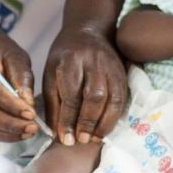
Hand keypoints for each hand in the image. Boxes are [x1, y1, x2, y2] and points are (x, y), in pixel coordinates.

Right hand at [0, 33, 38, 141]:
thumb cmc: (2, 52)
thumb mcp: (16, 55)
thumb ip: (21, 77)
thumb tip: (28, 104)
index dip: (12, 105)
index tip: (31, 114)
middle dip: (11, 123)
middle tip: (32, 128)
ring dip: (6, 132)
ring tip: (28, 132)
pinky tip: (17, 134)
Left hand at [43, 25, 128, 145]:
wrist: (88, 31)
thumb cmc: (64, 57)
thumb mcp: (50, 73)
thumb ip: (53, 102)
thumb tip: (57, 133)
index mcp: (70, 61)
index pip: (71, 94)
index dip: (69, 119)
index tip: (66, 139)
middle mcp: (93, 62)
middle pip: (95, 96)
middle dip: (88, 121)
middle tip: (81, 140)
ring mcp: (111, 66)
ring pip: (113, 97)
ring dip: (105, 122)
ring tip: (94, 139)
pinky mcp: (122, 73)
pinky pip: (123, 97)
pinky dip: (115, 116)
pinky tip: (106, 128)